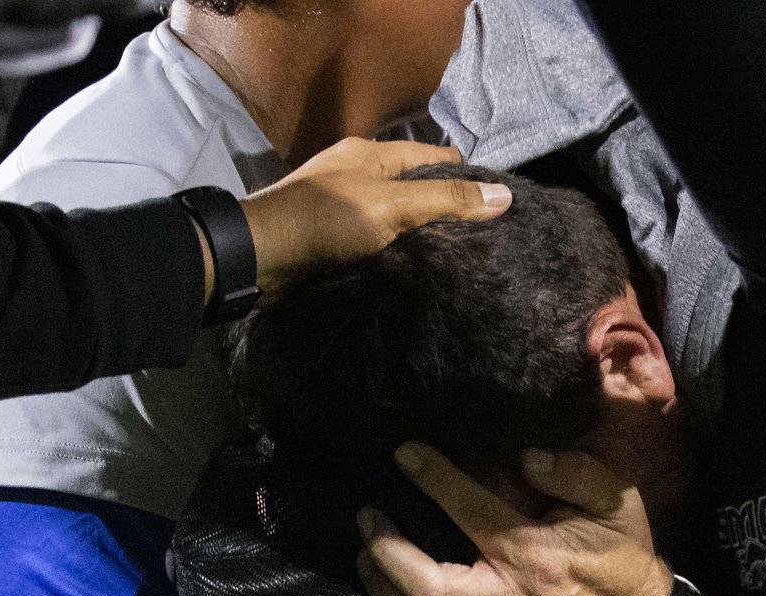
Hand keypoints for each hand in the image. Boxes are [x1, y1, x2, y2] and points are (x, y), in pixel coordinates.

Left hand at [240, 139, 509, 295]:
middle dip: (448, 211)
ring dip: (423, 237)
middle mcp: (361, 174)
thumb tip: (504, 195)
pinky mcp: (335, 239)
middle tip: (485, 243)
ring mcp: (346, 207)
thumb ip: (446, 201)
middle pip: (419, 188)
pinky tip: (418, 272)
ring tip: (460, 262)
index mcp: (373, 153)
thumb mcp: (392, 207)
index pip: (437, 158)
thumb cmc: (326, 221)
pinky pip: (379, 241)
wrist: (261, 258)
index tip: (496, 210)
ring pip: (400, 218)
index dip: (468, 180)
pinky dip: (398, 253)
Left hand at [357, 444, 671, 595]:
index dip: (432, 478)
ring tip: (368, 560)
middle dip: (387, 551)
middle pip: (426, 588)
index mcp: (533, 556)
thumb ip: (574, 472)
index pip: (469, 510)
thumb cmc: (623, 559)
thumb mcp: (617, 502)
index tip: (405, 455)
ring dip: (383, 595)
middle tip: (368, 519)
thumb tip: (525, 459)